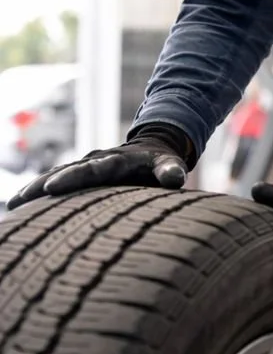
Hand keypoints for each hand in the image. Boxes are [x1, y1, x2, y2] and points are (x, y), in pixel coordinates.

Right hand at [7, 125, 190, 209]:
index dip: (73, 178)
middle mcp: (95, 162)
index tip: (53, 187)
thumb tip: (175, 177)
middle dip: (45, 185)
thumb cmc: (161, 163)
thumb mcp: (169, 163)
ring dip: (34, 189)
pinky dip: (37, 192)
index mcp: (116, 161)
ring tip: (14, 204)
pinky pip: (54, 183)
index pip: (93, 169)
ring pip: (55, 177)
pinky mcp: (78, 175)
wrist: (151, 148)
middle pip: (66, 173)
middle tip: (23, 198)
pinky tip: (17, 206)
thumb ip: (170, 170)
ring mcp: (84, 167)